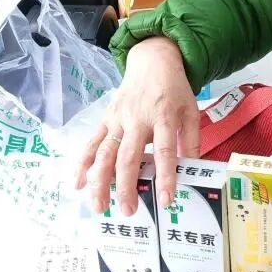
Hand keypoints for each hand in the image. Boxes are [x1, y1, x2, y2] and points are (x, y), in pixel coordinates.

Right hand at [75, 37, 199, 215]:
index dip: (165, 176)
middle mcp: (137, 118)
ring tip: (99, 205)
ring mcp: (118, 119)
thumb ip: (191, 141)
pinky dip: (83, 163)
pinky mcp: (106, 118)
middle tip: (127, 211)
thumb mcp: (191, 111)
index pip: (165, 151)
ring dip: (99, 181)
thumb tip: (193, 170)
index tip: (166, 200)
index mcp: (163, 116)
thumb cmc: (174, 90)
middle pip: (128, 156)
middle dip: (126, 185)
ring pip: (105, 152)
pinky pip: (92, 142)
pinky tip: (78, 183)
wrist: (153, 61)